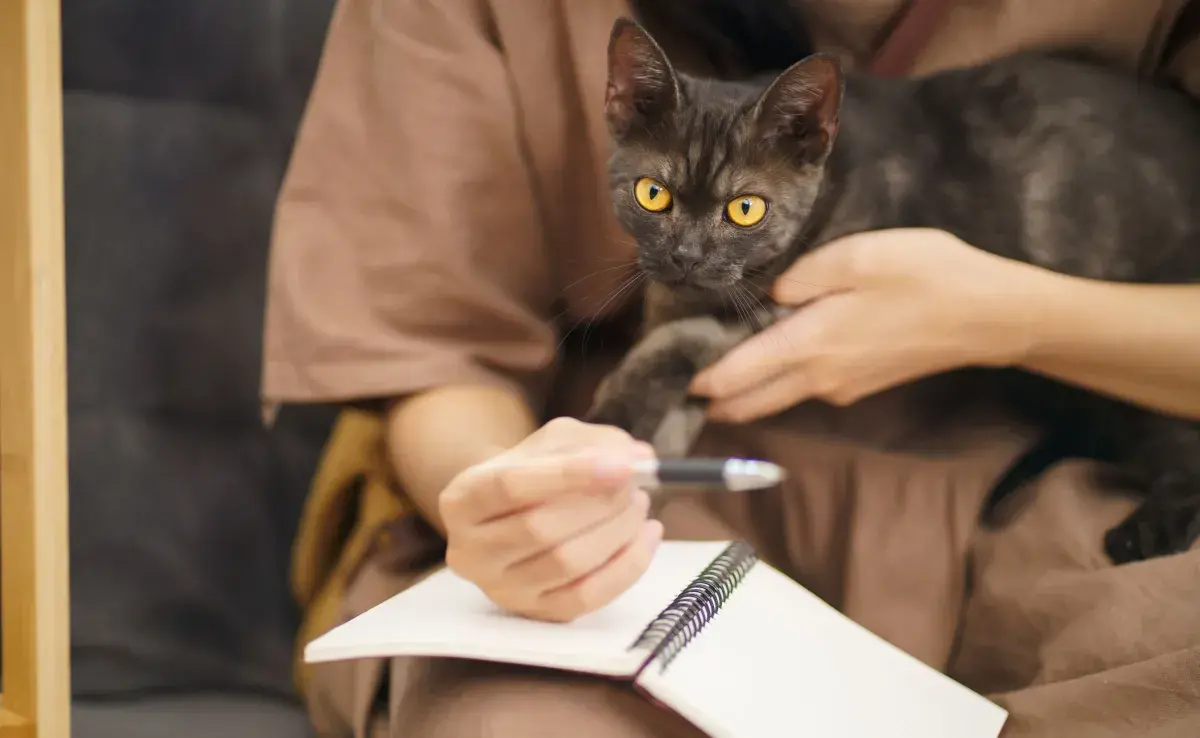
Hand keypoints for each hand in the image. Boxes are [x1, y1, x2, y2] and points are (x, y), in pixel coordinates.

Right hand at [439, 417, 663, 621]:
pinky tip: (647, 535)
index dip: (571, 475)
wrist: (510, 519)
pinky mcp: (534, 614)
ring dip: (618, 531)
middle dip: (601, 504)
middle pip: (541, 528)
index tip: (624, 467)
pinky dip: (628, 565)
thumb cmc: (533, 474)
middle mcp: (470, 551)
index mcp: (462, 499)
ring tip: (639, 505)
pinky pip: (588, 597)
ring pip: (567, 564)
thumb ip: (593, 443)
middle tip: (634, 485)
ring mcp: (500, 589)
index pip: (511, 486)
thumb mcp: (552, 442)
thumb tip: (639, 458)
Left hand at [691, 228, 1048, 421]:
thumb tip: (765, 296)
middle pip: (745, 401)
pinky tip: (766, 356)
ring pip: (773, 399)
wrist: (990, 318)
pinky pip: (801, 388)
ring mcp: (839, 388)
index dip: (693, 378)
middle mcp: (817, 378)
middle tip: (673, 379)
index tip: (661, 372)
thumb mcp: (858, 257)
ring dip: (739, 392)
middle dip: (707, 396)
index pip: (732, 376)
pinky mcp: (858, 386)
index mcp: (808, 345)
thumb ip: (800, 277)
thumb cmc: (927, 278)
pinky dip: (772, 381)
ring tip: (707, 371)